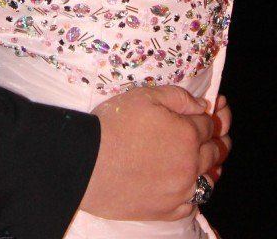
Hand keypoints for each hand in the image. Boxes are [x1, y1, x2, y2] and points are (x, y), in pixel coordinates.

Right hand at [80, 85, 230, 220]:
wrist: (88, 163)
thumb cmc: (113, 125)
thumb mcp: (143, 96)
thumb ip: (177, 96)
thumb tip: (203, 105)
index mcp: (187, 134)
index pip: (208, 123)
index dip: (209, 114)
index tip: (209, 111)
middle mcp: (190, 164)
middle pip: (215, 152)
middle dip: (218, 139)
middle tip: (218, 133)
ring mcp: (181, 190)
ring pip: (209, 180)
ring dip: (211, 168)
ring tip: (210, 161)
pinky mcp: (168, 210)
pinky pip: (192, 204)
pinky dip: (194, 193)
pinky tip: (189, 187)